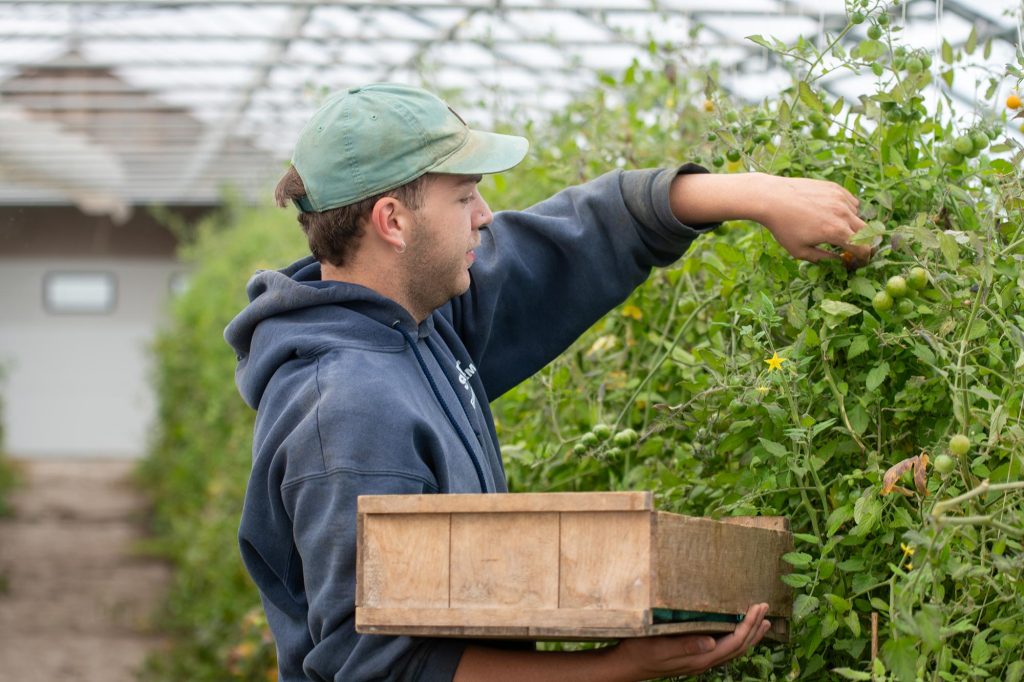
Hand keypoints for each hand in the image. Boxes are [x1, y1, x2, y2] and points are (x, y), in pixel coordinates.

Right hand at [609, 603, 771, 679]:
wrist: (627, 666)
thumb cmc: (640, 652)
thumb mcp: (660, 646)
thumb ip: (686, 645)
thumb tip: (713, 641)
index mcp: (701, 658)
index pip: (734, 642)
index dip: (749, 624)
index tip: (758, 607)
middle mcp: (705, 661)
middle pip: (739, 647)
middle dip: (755, 628)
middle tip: (766, 609)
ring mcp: (700, 661)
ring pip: (733, 650)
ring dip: (750, 635)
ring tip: (762, 622)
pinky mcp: (695, 658)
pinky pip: (724, 649)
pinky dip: (737, 639)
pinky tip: (735, 631)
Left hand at [754, 175, 870, 263]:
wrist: (771, 198)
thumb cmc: (783, 227)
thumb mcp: (800, 251)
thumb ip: (824, 259)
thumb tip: (841, 262)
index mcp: (836, 232)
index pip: (863, 249)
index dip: (863, 258)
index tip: (856, 261)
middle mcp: (842, 214)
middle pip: (866, 233)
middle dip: (861, 243)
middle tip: (850, 247)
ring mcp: (840, 199)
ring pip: (858, 216)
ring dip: (852, 225)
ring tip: (834, 228)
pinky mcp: (836, 188)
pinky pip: (851, 202)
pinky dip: (847, 210)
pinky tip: (831, 214)